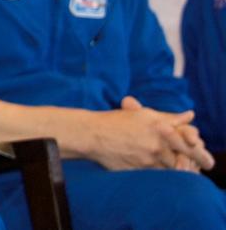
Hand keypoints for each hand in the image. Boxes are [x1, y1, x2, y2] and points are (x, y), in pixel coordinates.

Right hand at [95, 96, 214, 171]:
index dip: (199, 148)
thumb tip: (190, 115)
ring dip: (175, 169)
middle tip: (197, 165)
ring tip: (174, 167)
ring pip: (171, 170)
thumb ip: (170, 118)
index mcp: (160, 129)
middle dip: (191, 162)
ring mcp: (147, 160)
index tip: (200, 150)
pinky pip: (156, 178)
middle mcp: (156, 145)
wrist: (93, 134)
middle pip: (183, 159)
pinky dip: (161, 176)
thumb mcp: (145, 115)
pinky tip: (158, 171)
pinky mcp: (139, 172)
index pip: (190, 141)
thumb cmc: (117, 121)